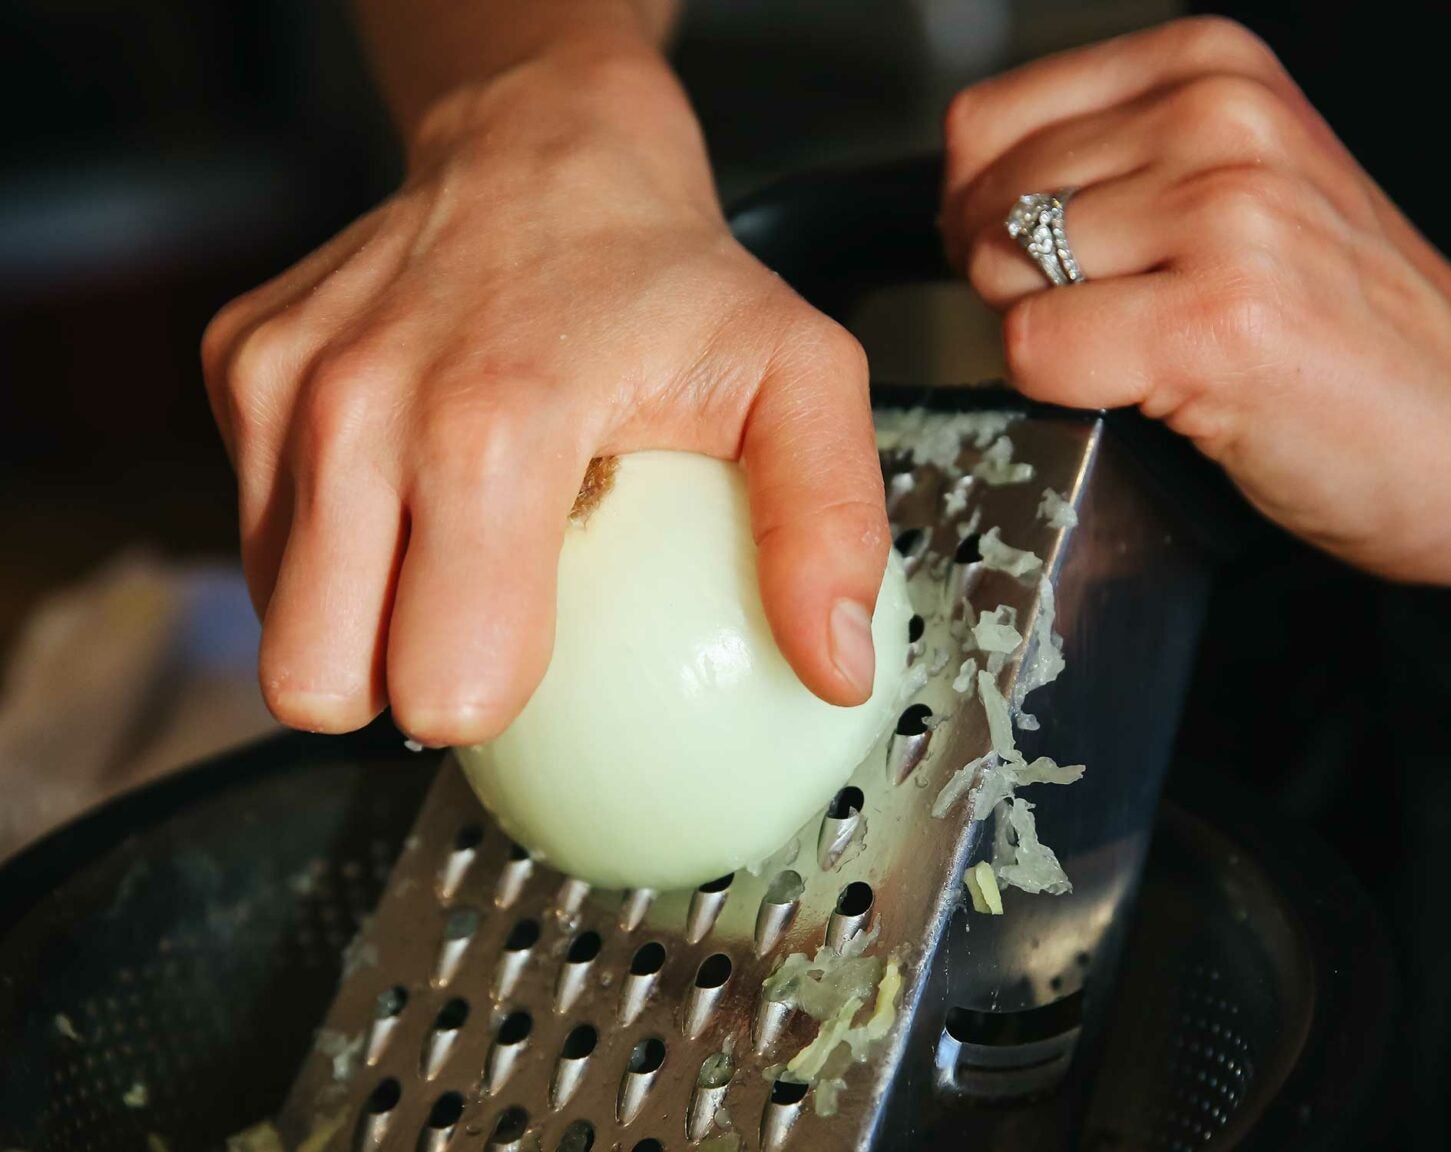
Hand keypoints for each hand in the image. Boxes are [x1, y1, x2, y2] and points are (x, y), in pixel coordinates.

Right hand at [202, 40, 887, 744]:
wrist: (548, 148)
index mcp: (491, 431)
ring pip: (273, 622)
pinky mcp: (237, 362)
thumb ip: (826, 523)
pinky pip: (256, 531)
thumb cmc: (673, 279)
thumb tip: (831, 671)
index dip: (487, 700)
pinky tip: (402, 488)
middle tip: (477, 625)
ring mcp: (278, 382)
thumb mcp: (799, 377)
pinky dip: (326, 540)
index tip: (539, 654)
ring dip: (355, 619)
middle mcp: (358, 408)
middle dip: (397, 687)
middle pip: (319, 686)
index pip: (438, 687)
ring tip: (446, 548)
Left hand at [942, 17, 1450, 596]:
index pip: (987, 123)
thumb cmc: (1340, 321)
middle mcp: (1217, 119)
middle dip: (1008, 284)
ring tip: (1149, 350)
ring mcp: (1222, 213)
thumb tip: (960, 199)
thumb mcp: (1230, 184)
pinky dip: (1068, 390)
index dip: (980, 211)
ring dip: (1048, 337)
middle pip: (986, 205)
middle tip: (1105, 322)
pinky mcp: (1215, 320)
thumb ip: (1108, 161)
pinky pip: (1036, 351)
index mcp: (1210, 67)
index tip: (1035, 260)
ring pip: (1004, 278)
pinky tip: (1159, 388)